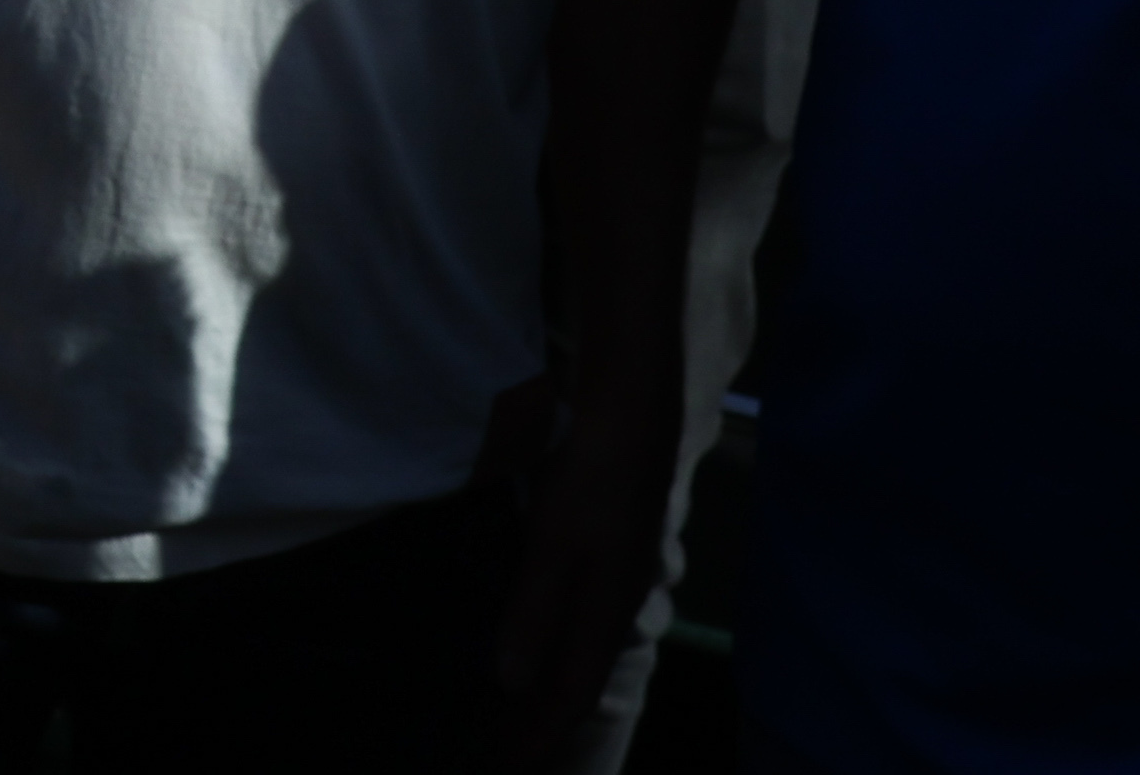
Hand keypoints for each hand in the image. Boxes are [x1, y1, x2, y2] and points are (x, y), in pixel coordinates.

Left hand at [488, 357, 692, 750]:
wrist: (635, 402)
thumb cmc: (593, 475)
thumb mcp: (555, 546)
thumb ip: (535, 614)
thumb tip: (514, 684)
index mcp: (609, 610)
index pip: (573, 693)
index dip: (541, 735)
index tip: (509, 767)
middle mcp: (620, 598)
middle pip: (581, 674)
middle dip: (546, 714)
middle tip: (505, 742)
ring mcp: (619, 567)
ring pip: (584, 640)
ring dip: (551, 673)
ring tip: (514, 696)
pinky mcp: (611, 538)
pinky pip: (582, 607)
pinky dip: (556, 632)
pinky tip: (537, 623)